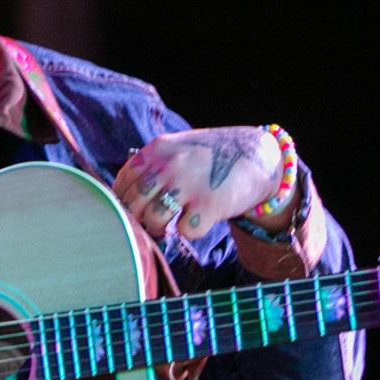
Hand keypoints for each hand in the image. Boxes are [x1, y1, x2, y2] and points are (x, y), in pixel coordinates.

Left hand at [112, 126, 287, 241]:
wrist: (258, 155)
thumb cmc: (214, 154)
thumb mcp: (179, 147)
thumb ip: (154, 164)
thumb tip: (126, 195)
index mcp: (158, 149)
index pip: (124, 181)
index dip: (122, 200)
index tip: (128, 211)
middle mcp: (169, 166)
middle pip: (134, 204)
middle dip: (137, 219)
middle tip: (148, 224)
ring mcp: (188, 186)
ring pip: (153, 221)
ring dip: (159, 229)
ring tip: (168, 227)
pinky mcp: (208, 206)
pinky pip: (184, 231)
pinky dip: (189, 232)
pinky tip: (196, 221)